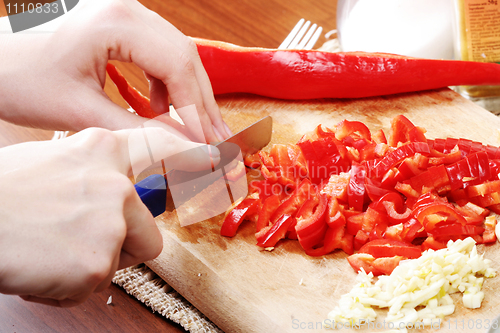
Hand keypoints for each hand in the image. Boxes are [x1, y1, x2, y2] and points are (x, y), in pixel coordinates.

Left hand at [0, 0, 230, 142]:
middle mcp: (126, 9)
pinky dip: (166, 86)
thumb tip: (185, 150)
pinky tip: (162, 110)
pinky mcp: (119, 26)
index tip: (209, 145)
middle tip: (218, 140)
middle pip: (185, 57)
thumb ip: (138, 131)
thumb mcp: (81, 112)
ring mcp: (124, 14)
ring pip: (176, 56)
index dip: (197, 110)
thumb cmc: (20, 80)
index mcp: (115, 21)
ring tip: (196, 131)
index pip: (177, 66)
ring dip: (188, 96)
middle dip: (201, 104)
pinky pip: (158, 55)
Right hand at [0, 126, 218, 306]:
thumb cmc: (5, 194)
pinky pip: (95, 282)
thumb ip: (98, 172)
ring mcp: (111, 221)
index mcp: (103, 150)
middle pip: (149, 230)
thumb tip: (128, 192)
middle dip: (123, 244)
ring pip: (125, 258)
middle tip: (80, 238)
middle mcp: (116, 183)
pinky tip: (44, 265)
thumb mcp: (56, 161)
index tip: (221, 163)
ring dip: (94, 262)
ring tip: (53, 249)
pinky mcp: (98, 261)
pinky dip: (69, 284)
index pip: (166, 149)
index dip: (196, 159)